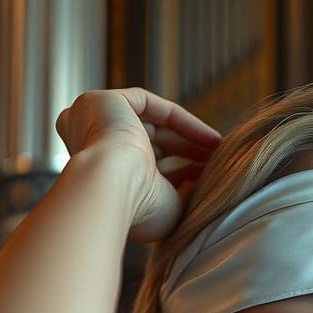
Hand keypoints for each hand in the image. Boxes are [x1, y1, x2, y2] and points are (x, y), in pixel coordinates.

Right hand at [55, 87, 221, 242]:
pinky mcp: (104, 101)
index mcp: (100, 175)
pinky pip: (151, 105)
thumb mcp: (166, 209)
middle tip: (217, 164)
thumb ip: (181, 195)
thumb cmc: (137, 212)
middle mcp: (92, 146)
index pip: (145, 168)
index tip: (207, 180)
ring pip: (153, 124)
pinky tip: (211, 140)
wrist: (108, 191)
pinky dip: (182, 120)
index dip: (179, 173)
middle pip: (150, 144)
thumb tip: (198, 183)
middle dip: (187, 153)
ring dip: (189, 137)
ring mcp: (94, 121)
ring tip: (219, 152)